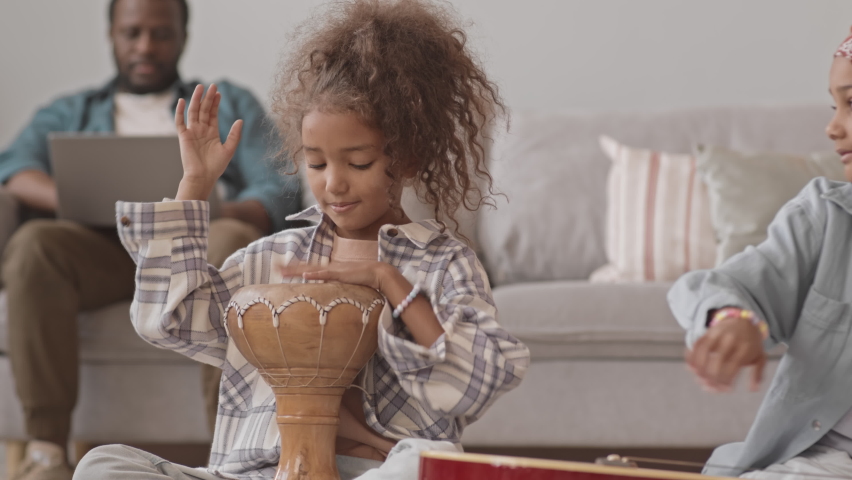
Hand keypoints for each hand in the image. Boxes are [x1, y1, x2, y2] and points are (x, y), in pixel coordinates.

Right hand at [174, 84, 242, 200]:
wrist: (203, 177)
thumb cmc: (216, 167)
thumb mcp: (229, 149)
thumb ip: (234, 135)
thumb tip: (240, 120)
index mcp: (211, 133)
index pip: (213, 114)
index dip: (215, 103)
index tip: (219, 92)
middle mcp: (201, 130)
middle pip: (204, 110)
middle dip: (208, 98)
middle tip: (212, 85)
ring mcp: (192, 132)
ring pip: (193, 112)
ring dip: (196, 99)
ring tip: (200, 87)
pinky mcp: (183, 136)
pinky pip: (179, 122)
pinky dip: (180, 111)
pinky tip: (182, 101)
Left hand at [279, 262, 394, 291]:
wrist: (379, 273)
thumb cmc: (366, 280)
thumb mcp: (349, 286)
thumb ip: (339, 289)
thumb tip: (332, 297)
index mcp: (331, 270)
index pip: (310, 269)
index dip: (297, 268)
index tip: (284, 269)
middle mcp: (330, 268)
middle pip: (306, 267)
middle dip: (291, 267)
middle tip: (275, 267)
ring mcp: (335, 270)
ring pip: (312, 269)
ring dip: (297, 270)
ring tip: (283, 271)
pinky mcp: (341, 274)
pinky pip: (326, 274)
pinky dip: (316, 275)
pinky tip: (305, 276)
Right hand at [685, 315, 765, 391]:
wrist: (744, 321)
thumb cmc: (752, 344)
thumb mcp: (760, 357)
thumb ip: (758, 374)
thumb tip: (753, 389)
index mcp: (745, 348)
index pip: (732, 367)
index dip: (726, 381)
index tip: (725, 390)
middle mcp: (730, 340)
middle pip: (716, 360)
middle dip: (711, 377)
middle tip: (708, 387)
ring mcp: (718, 334)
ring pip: (703, 352)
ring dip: (698, 367)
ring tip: (698, 378)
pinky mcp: (708, 332)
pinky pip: (697, 344)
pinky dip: (691, 356)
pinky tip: (691, 367)